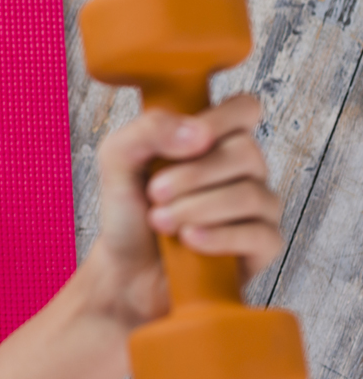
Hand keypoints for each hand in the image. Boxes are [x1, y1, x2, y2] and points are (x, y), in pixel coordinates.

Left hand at [88, 93, 285, 327]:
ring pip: (251, 194)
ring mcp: (258, 207)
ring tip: (159, 221)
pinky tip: (188, 240)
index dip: (221, 119)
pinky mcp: (262, 246)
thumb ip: (148, 130)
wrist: (126, 269)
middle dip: (192, 175)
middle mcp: (243, 169)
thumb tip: (198, 134)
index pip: (244, 109)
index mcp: (214, 139)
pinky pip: (260, 235)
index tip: (186, 142)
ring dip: (196, 208)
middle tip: (154, 193)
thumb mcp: (117, 159)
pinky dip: (218, 237)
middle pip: (246, 152)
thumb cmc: (128, 211)